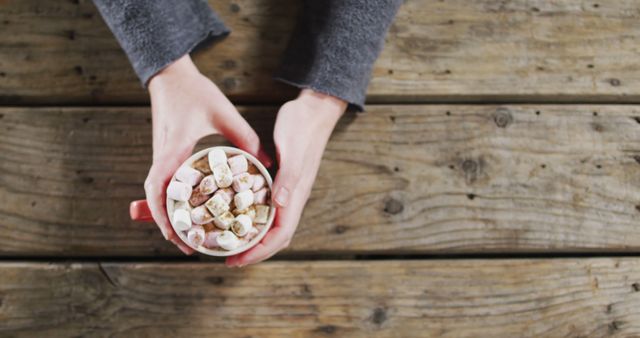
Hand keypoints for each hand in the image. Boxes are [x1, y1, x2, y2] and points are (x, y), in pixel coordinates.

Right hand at [144, 55, 271, 254]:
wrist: (170, 76)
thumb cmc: (195, 92)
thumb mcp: (224, 114)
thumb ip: (246, 138)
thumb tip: (270, 163)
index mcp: (173, 148)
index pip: (159, 187)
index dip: (165, 214)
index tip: (178, 234)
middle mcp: (162, 156)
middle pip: (155, 199)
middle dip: (168, 224)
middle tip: (187, 246)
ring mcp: (161, 156)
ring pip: (158, 194)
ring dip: (169, 215)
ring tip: (187, 236)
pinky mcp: (164, 155)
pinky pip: (165, 184)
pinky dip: (172, 201)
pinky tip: (188, 211)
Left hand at [226, 89, 346, 265]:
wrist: (313, 110)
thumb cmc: (303, 127)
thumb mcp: (293, 151)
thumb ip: (289, 177)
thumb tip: (281, 204)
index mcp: (297, 195)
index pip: (280, 234)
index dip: (259, 251)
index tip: (238, 259)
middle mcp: (292, 197)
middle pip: (276, 236)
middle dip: (253, 251)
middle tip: (228, 258)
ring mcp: (287, 190)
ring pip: (271, 224)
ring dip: (252, 237)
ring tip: (230, 243)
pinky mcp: (281, 181)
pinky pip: (265, 207)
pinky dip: (251, 217)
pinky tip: (234, 214)